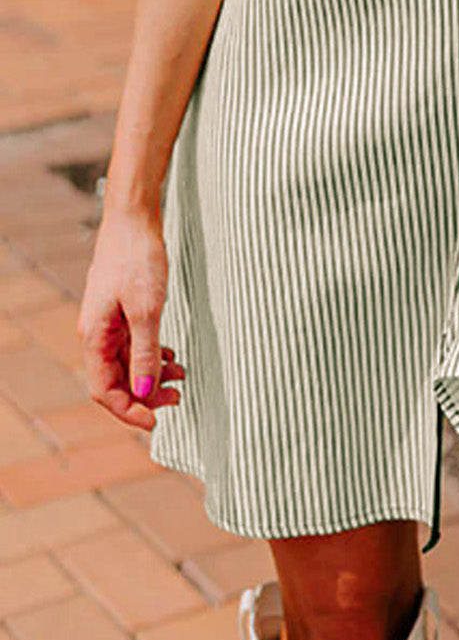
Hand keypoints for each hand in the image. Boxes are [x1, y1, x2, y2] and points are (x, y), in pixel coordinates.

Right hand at [77, 203, 184, 430]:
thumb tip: (146, 393)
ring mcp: (108, 321)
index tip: (157, 421)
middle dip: (145, 394)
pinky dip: (152, 353)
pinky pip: (133, 343)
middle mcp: (97, 333)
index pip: (105, 390)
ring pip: (127, 362)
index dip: (129, 411)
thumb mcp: (147, 310)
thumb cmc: (137, 260)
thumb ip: (146, 353)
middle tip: (178, 397)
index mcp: (95, 337)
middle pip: (116, 380)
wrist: (134, 219)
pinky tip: (171, 353)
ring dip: (152, 373)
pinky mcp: (121, 309)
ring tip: (181, 374)